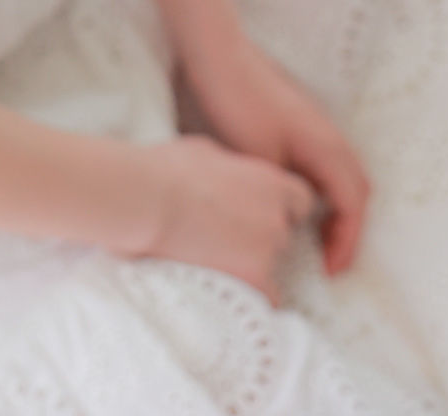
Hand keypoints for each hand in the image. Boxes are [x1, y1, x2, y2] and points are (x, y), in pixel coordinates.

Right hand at [140, 133, 318, 306]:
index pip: (300, 200)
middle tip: (230, 239)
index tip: (260, 214)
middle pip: (286, 235)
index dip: (282, 208)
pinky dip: (251, 295)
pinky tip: (226, 289)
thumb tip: (227, 173)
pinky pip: (267, 297)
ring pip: (275, 267)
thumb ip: (231, 167)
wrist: (147, 200)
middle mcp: (277, 217)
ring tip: (218, 264)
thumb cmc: (168, 169)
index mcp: (270, 182)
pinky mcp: (255, 280)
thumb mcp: (206, 151)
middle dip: (264, 238)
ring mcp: (269, 251)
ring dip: (254, 267)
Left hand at [175, 32, 370, 278]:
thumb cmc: (238, 102)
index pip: (353, 206)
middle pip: (357, 191)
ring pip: (342, 175)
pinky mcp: (299, 121)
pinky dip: (322, 188)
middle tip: (328, 260)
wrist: (218, 54)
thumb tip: (294, 216)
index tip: (330, 271)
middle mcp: (330, 136)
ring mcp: (316, 126)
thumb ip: (285, 191)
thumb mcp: (261, 159)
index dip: (346, 243)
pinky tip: (294, 199)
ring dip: (337, 208)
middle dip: (348, 229)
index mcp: (327, 147)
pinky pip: (324, 162)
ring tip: (314, 236)